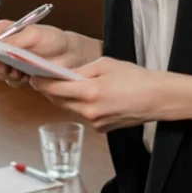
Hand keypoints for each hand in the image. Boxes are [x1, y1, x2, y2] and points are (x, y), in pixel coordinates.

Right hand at [0, 21, 82, 87]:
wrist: (70, 56)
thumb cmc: (54, 39)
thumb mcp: (35, 35)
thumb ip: (15, 40)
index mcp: (5, 31)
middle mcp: (5, 45)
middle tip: (4, 66)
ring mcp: (11, 60)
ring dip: (4, 73)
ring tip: (18, 72)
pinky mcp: (19, 73)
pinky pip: (8, 80)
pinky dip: (14, 80)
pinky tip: (25, 78)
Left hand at [30, 57, 162, 132]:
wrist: (158, 98)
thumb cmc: (136, 78)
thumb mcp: (106, 64)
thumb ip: (82, 70)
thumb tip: (64, 74)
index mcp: (89, 92)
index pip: (54, 89)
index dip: (41, 83)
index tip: (33, 77)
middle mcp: (89, 111)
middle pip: (58, 101)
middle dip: (49, 91)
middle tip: (43, 80)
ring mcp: (95, 122)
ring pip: (70, 109)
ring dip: (64, 99)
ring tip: (64, 86)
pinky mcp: (101, 128)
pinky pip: (83, 116)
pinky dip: (80, 106)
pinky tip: (88, 97)